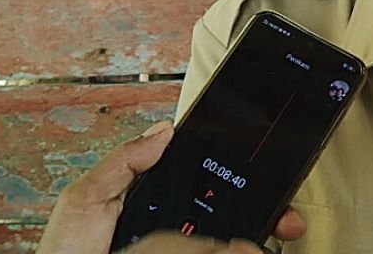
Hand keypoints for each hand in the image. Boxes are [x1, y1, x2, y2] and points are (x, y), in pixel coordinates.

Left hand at [38, 121, 306, 253]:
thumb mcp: (85, 201)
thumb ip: (122, 164)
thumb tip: (163, 131)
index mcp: (159, 209)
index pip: (210, 190)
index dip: (244, 182)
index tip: (271, 177)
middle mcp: (177, 235)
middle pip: (233, 219)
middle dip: (268, 214)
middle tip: (288, 220)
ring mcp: (185, 249)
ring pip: (234, 241)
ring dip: (258, 235)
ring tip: (273, 238)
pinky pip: (219, 251)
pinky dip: (240, 247)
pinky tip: (253, 248)